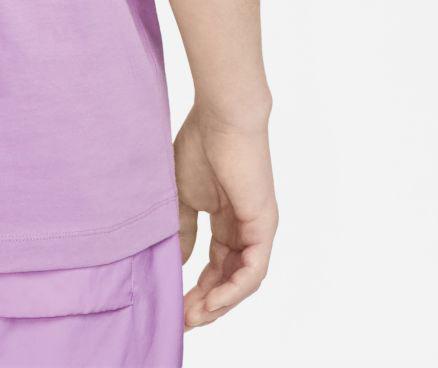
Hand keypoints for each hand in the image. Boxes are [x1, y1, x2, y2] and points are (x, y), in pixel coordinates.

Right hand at [174, 105, 276, 328]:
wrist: (221, 116)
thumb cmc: (200, 144)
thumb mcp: (183, 194)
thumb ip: (183, 228)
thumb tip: (178, 261)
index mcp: (227, 219)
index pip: (216, 266)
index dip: (196, 288)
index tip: (174, 304)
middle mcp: (245, 229)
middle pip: (229, 279)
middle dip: (206, 303)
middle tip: (182, 321)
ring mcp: (257, 229)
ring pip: (242, 281)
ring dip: (218, 303)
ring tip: (193, 317)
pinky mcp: (263, 226)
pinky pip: (252, 271)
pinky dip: (233, 290)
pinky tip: (212, 302)